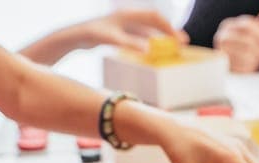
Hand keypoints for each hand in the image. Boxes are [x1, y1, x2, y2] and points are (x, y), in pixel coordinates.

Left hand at [70, 9, 187, 51]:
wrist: (75, 35)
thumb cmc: (92, 34)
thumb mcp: (113, 40)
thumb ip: (130, 44)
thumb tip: (148, 50)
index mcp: (129, 14)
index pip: (154, 17)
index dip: (168, 27)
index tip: (179, 39)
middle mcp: (128, 17)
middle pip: (154, 22)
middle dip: (169, 31)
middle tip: (183, 43)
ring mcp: (124, 24)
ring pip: (148, 29)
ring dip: (161, 36)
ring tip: (173, 46)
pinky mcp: (119, 32)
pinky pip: (140, 35)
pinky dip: (150, 40)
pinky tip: (154, 49)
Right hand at [212, 5, 258, 72]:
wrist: (234, 76)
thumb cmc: (246, 55)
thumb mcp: (256, 38)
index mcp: (229, 25)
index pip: (248, 24)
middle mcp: (221, 36)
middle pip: (247, 38)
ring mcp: (220, 50)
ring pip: (246, 52)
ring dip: (255, 58)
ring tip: (254, 61)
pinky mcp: (222, 66)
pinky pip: (241, 65)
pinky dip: (248, 68)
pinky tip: (248, 69)